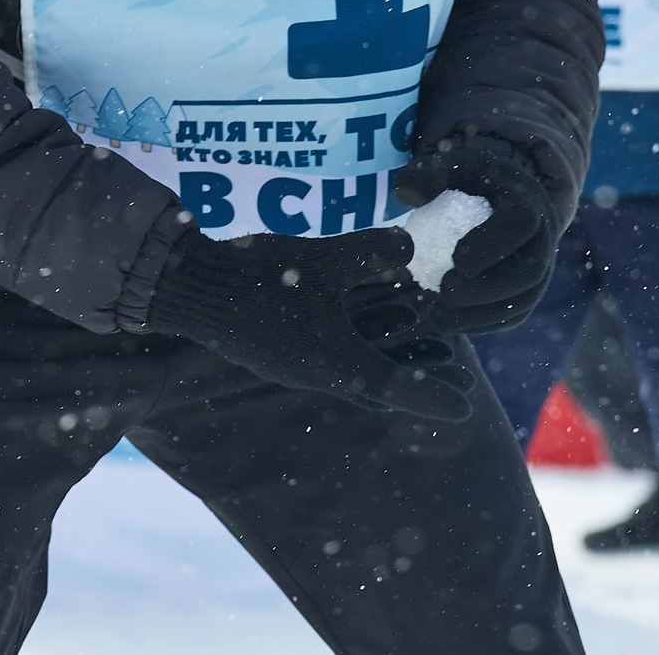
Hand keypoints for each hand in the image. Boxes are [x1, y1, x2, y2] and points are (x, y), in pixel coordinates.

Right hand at [143, 226, 474, 421]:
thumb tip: (409, 249)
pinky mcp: (281, 349)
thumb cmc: (261, 276)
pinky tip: (383, 319)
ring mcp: (297, 364)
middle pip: (384, 384)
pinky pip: (338, 355)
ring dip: (398, 360)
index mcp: (335, 363)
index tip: (465, 409)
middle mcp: (319, 373)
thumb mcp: (326, 258)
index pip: (397, 387)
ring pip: (361, 369)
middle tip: (463, 381)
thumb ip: (372, 253)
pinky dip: (369, 345)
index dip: (433, 394)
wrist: (192, 288)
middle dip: (423, 380)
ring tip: (436, 350)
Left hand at [396, 137, 559, 334]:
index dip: (493, 243)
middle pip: (530, 270)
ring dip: (483, 314)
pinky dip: (483, 324)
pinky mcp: (528, 291)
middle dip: (489, 288)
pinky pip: (513, 315)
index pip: (522, 222)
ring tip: (440, 314)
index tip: (457, 258)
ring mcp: (541, 268)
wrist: (499, 197)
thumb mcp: (450, 166)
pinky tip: (449, 320)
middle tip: (446, 290)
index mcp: (527, 200)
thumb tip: (408, 193)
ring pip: (524, 300)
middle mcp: (543, 237)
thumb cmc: (469, 181)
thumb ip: (427, 173)